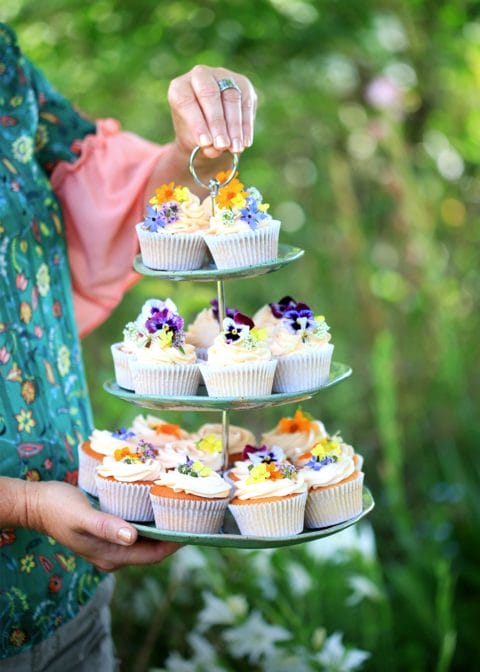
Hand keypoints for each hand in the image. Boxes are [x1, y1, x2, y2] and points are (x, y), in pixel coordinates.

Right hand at [26, 481, 179, 571]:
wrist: (37, 504)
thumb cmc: (58, 509)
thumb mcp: (82, 516)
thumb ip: (106, 527)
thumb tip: (133, 538)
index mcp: (111, 555)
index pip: (153, 555)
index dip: (175, 544)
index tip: (196, 529)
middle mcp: (114, 555)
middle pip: (153, 549)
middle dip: (173, 534)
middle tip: (194, 513)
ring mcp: (110, 545)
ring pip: (145, 540)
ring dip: (162, 527)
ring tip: (180, 507)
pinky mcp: (107, 532)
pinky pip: (135, 530)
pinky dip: (148, 520)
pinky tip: (156, 504)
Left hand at [168, 65, 256, 159]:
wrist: (212, 130)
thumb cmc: (198, 136)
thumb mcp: (195, 143)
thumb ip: (203, 145)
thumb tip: (218, 148)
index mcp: (179, 88)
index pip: (185, 101)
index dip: (196, 123)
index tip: (205, 143)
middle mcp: (200, 75)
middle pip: (209, 93)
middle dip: (217, 122)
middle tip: (222, 145)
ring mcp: (223, 76)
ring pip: (231, 97)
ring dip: (234, 126)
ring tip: (236, 148)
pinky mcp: (243, 84)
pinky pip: (246, 103)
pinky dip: (246, 125)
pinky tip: (245, 142)